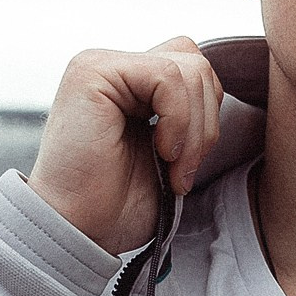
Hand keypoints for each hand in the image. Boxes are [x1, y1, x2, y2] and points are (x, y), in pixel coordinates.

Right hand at [27, 38, 224, 253]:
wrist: (80, 231)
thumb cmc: (118, 204)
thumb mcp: (171, 153)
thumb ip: (189, 113)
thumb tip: (215, 91)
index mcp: (132, 86)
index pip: (195, 69)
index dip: (207, 116)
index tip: (187, 163)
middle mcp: (115, 69)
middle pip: (197, 65)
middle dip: (206, 123)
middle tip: (180, 169)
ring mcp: (101, 65)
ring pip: (190, 69)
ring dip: (194, 129)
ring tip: (170, 166)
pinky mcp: (93, 71)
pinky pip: (168, 76)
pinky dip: (178, 120)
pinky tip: (160, 151)